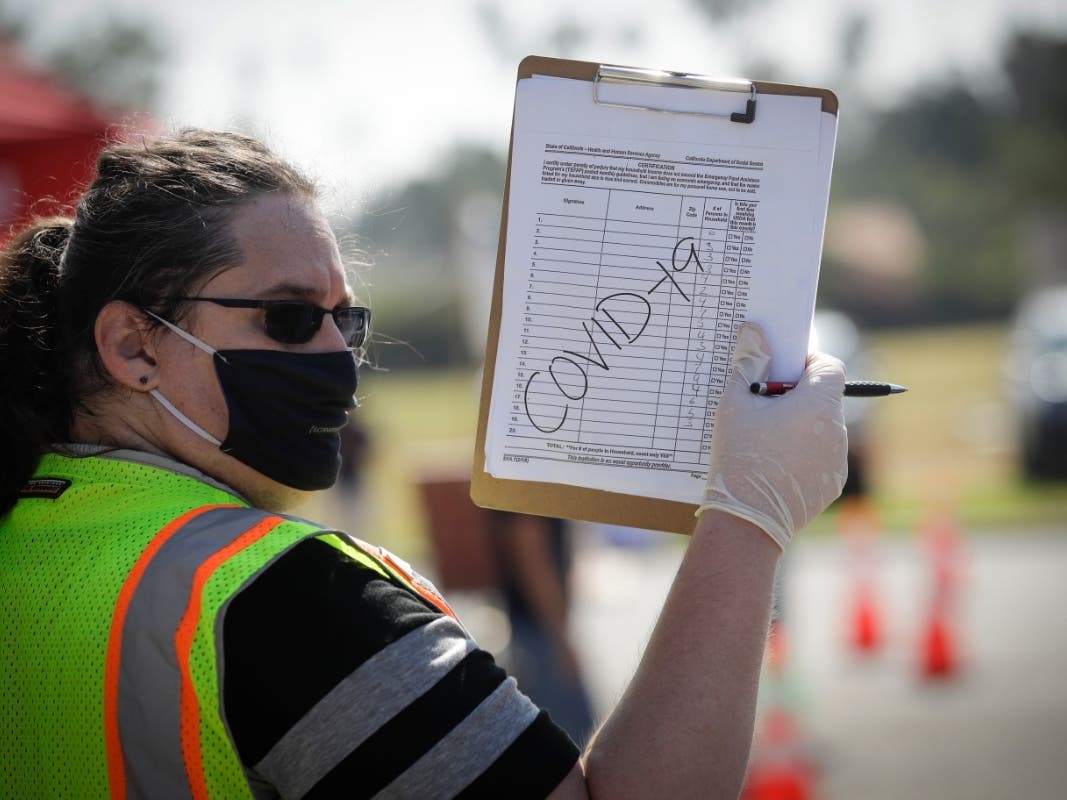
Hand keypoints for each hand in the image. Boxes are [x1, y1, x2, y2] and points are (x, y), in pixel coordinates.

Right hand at [698, 323, 847, 548]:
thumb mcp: (736, 405)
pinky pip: (822, 455)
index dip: (808, 361)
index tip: (782, 369)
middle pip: (825, 397)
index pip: (830, 366)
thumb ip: (749, 364)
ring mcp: (837, 459)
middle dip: (798, 394)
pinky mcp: (832, 483)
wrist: (747, 521)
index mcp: (818, 405)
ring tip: (766, 438)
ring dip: (801, 424)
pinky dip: (804, 453)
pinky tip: (774, 464)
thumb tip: (755, 332)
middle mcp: (837, 430)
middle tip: (764, 403)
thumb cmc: (739, 458)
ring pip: (823, 427)